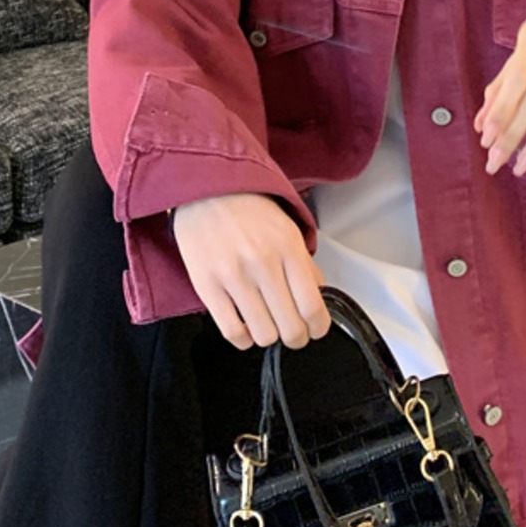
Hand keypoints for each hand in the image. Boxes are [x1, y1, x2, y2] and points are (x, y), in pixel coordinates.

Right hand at [171, 193, 330, 349]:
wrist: (206, 189)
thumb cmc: (248, 208)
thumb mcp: (287, 228)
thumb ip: (305, 265)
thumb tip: (319, 299)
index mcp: (288, 247)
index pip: (312, 307)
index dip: (317, 328)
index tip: (314, 329)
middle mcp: (262, 263)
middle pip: (290, 327)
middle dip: (296, 336)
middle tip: (292, 330)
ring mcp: (233, 276)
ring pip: (263, 335)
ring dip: (269, 335)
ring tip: (266, 323)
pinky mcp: (207, 286)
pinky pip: (232, 332)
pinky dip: (243, 338)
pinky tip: (245, 325)